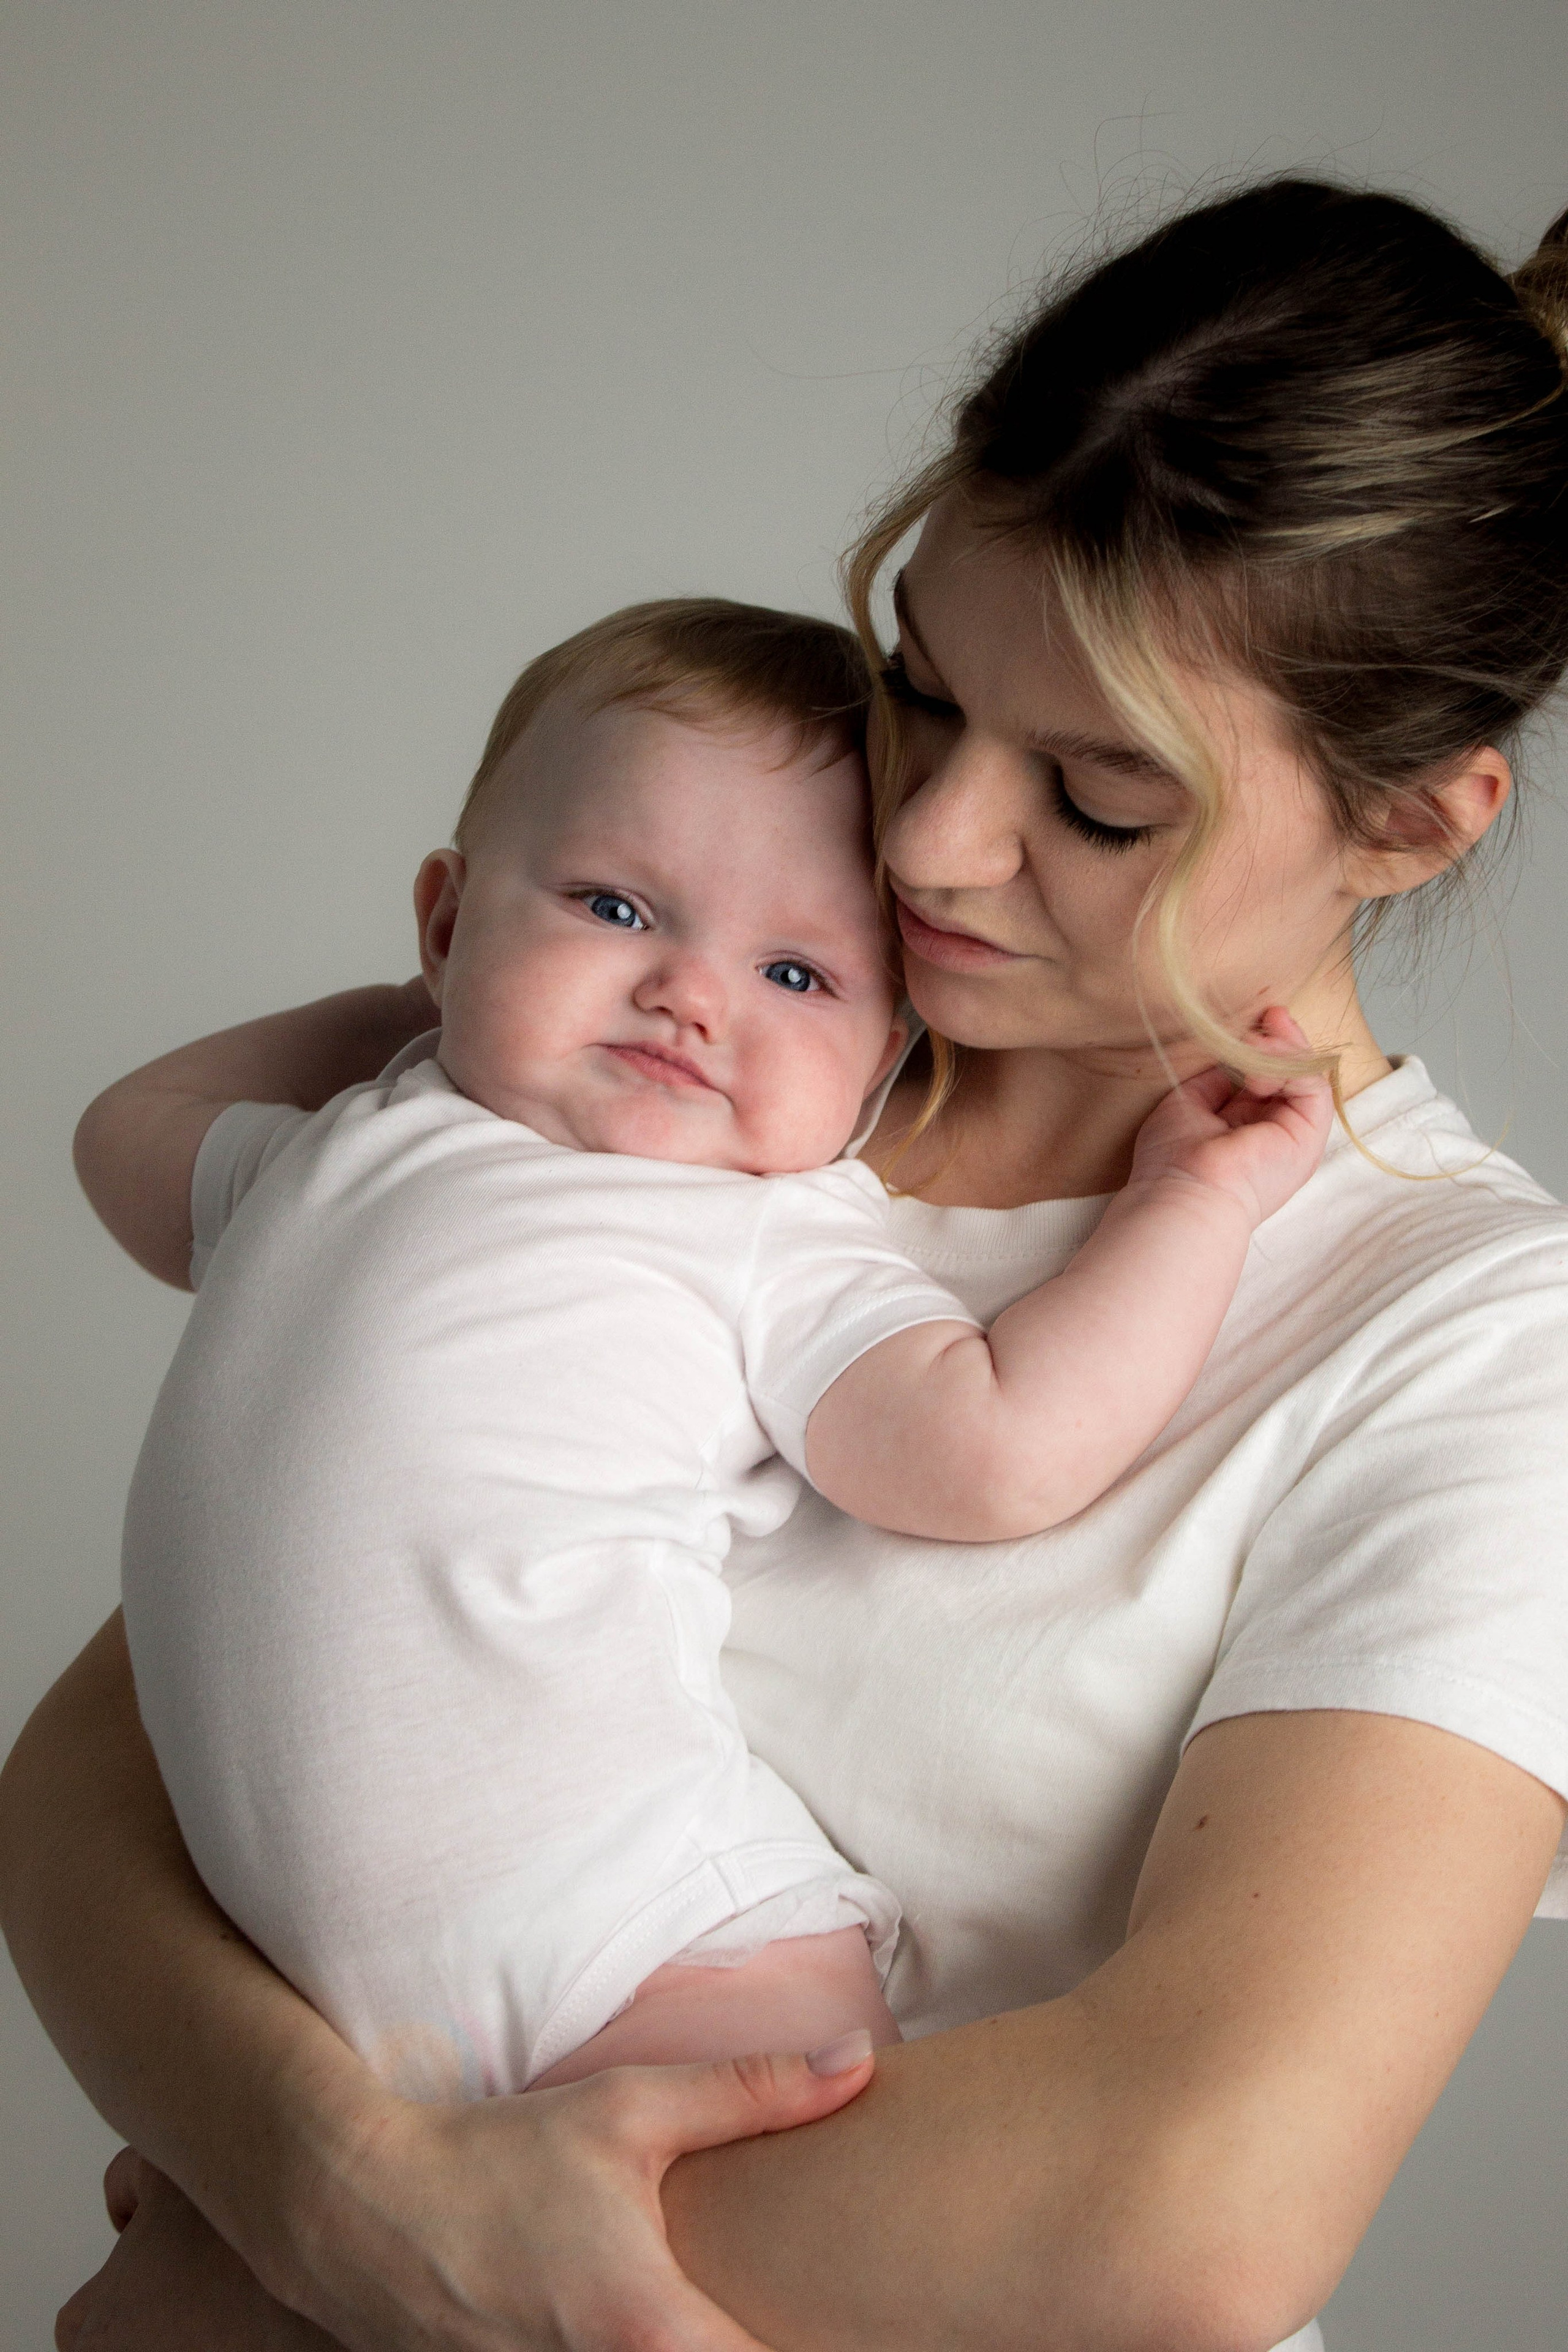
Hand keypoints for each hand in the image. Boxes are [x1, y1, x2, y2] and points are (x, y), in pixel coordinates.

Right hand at [60, 2043, 875, 2351]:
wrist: (363, 2210)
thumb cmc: (502, 2155)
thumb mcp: (628, 2110)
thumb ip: (752, 2092)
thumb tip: (859, 2061)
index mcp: (650, 2333)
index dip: (830, 2350)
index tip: (884, 2333)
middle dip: (765, 2351)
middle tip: (791, 2316)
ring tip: (733, 2318)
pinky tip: (663, 2332)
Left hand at [1128, 1007, 1334, 1228]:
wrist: (1182, 1194)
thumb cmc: (1173, 1159)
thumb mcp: (1188, 1104)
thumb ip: (1215, 1079)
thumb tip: (1230, 1052)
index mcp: (1244, 1131)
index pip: (1265, 1078)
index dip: (1260, 1048)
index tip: (1248, 1022)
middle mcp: (1273, 1135)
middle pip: (1291, 1074)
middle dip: (1281, 1039)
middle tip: (1268, 1014)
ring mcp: (1294, 1138)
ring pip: (1306, 1076)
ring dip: (1283, 1049)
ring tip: (1254, 1041)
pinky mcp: (1309, 1139)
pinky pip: (1313, 1086)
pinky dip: (1288, 1067)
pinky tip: (1256, 1069)